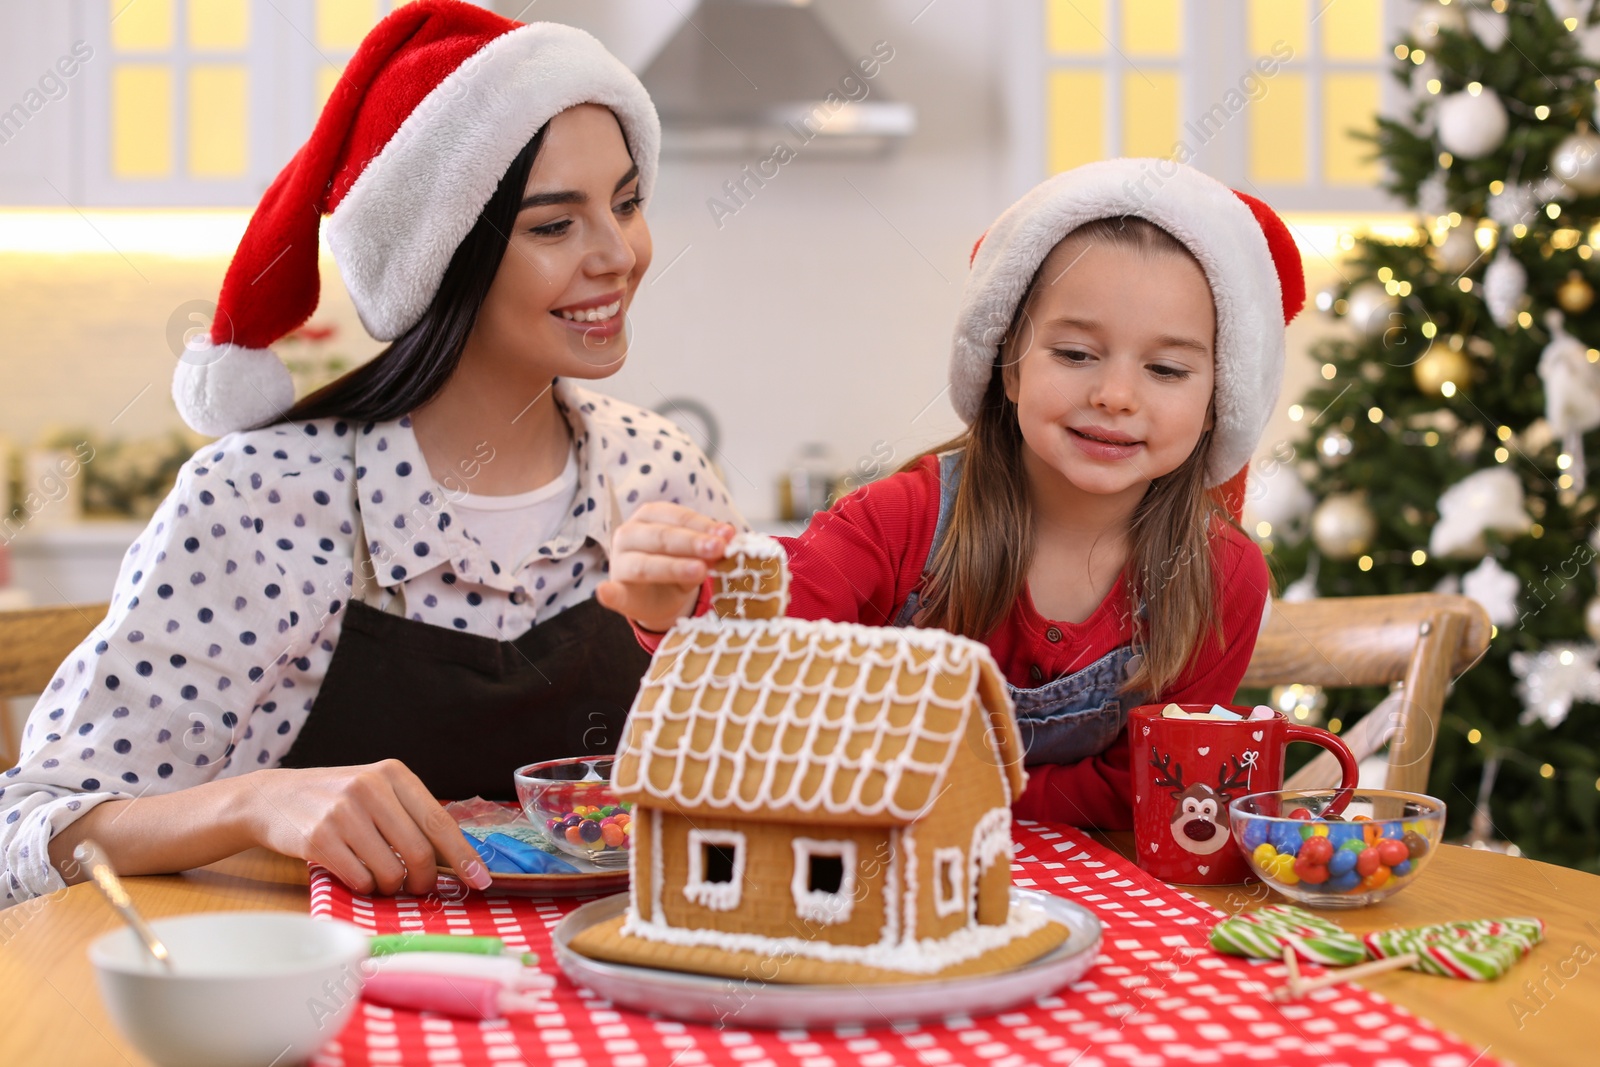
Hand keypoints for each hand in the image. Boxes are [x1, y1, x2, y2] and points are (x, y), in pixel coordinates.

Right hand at [240, 760, 491, 895]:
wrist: (271, 798)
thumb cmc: (334, 798)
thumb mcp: (375, 790)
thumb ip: (409, 814)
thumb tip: (455, 857)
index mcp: (392, 773)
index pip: (439, 822)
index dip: (463, 856)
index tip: (480, 880)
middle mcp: (370, 789)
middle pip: (420, 852)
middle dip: (424, 881)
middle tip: (419, 888)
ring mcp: (343, 813)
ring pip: (391, 871)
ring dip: (391, 886)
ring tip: (379, 877)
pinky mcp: (319, 839)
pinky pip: (360, 879)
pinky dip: (365, 887)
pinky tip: (356, 874)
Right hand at [596, 502, 735, 631]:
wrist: (658, 599)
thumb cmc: (677, 568)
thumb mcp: (696, 557)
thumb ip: (706, 551)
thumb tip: (727, 541)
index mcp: (650, 516)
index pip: (677, 517)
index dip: (703, 525)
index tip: (728, 534)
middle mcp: (630, 533)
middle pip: (662, 536)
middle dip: (693, 542)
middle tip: (719, 548)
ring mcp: (620, 562)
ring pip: (645, 564)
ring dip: (672, 567)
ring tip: (699, 571)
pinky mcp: (617, 591)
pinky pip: (613, 593)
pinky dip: (608, 593)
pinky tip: (605, 592)